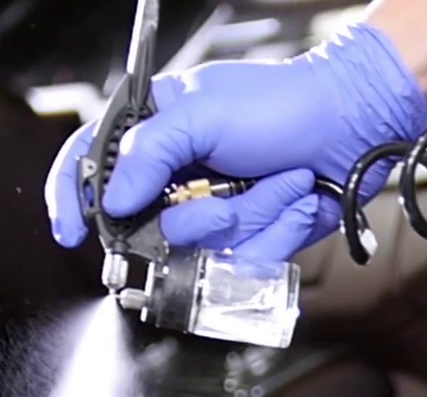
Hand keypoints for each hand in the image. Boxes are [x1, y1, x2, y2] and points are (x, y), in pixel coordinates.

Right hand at [44, 24, 426, 261]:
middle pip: (145, 228)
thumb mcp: (202, 115)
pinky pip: (243, 262)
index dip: (73, 200)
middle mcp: (178, 178)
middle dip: (195, 218)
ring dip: (250, 217)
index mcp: (154, 132)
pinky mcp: (248, 240)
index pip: (90, 165)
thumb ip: (148, 155)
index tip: (72, 233)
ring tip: (280, 181)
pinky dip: (276, 231)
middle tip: (226, 200)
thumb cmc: (282, 104)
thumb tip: (112, 203)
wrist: (353, 126)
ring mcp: (212, 212)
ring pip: (200, 250)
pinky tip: (296, 199)